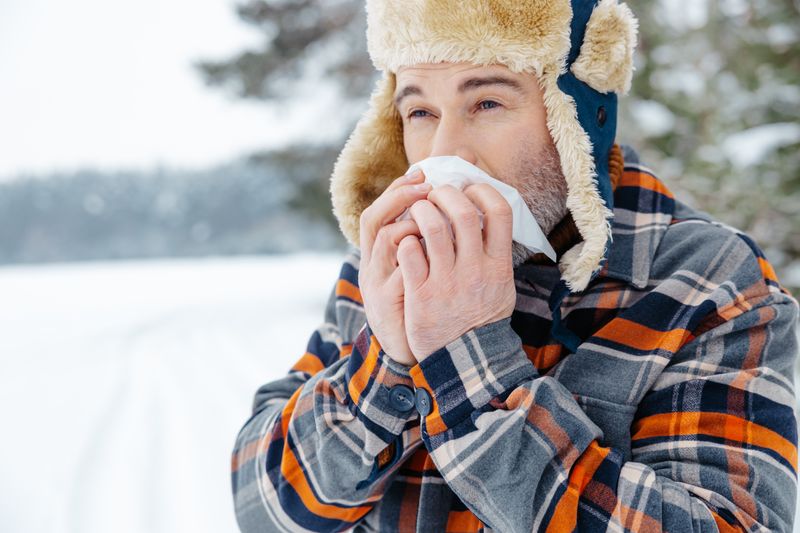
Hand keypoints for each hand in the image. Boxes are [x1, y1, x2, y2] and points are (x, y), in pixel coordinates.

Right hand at [358, 170, 431, 365]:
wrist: (404, 350)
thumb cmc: (414, 306)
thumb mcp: (412, 272)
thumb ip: (422, 244)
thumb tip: (445, 211)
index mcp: (377, 254)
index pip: (380, 211)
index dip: (398, 189)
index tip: (421, 172)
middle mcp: (371, 264)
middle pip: (374, 218)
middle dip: (400, 196)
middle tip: (426, 184)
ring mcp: (376, 281)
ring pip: (386, 238)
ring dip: (412, 220)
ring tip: (435, 213)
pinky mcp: (387, 300)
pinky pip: (401, 269)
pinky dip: (419, 254)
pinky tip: (439, 247)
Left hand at [396, 183, 515, 360]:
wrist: (464, 360)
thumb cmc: (480, 317)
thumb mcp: (501, 286)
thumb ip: (497, 254)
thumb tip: (492, 218)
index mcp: (498, 265)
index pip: (500, 211)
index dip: (483, 190)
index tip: (468, 188)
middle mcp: (475, 270)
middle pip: (463, 213)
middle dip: (446, 194)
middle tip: (435, 194)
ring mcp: (447, 282)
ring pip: (433, 227)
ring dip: (422, 211)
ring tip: (417, 211)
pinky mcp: (421, 294)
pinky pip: (409, 253)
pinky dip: (405, 240)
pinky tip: (406, 242)